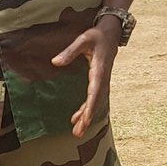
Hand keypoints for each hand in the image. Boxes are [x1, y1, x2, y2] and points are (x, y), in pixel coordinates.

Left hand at [52, 16, 122, 138]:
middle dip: (87, 118)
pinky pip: (95, 98)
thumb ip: (69, 51)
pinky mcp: (100, 81)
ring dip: (86, 117)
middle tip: (78, 133)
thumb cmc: (97, 35)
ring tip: (77, 131)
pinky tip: (78, 118)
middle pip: (96, 102)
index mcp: (99, 70)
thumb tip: (55, 62)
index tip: (86, 120)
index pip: (95, 92)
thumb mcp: (83, 40)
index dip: (90, 107)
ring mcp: (102, 81)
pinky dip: (87, 109)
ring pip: (95, 103)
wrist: (112, 32)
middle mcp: (103, 78)